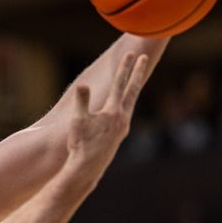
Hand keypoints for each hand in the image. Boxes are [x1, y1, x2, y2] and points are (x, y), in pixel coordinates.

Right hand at [65, 52, 149, 173]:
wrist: (87, 168)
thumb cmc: (81, 145)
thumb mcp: (78, 122)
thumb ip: (81, 102)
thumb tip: (82, 86)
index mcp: (113, 112)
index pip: (120, 84)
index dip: (124, 67)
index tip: (130, 53)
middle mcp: (122, 118)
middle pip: (132, 90)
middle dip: (136, 72)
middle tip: (143, 58)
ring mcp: (123, 127)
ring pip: (130, 102)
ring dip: (132, 88)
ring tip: (134, 79)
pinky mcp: (119, 135)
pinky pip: (125, 113)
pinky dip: (126, 103)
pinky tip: (121, 106)